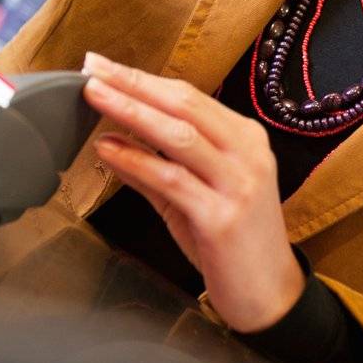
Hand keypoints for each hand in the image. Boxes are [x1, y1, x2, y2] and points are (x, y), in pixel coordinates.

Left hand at [81, 52, 305, 332]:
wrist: (269, 296)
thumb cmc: (234, 243)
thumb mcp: (197, 196)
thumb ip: (159, 167)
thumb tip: (111, 141)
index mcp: (246, 138)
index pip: (189, 96)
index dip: (143, 79)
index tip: (104, 66)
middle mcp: (247, 153)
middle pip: (184, 105)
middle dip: (133, 84)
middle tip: (92, 69)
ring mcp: (238, 183)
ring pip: (179, 135)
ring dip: (132, 112)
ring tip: (94, 96)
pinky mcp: (222, 217)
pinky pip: (172, 180)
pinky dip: (137, 162)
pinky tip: (108, 150)